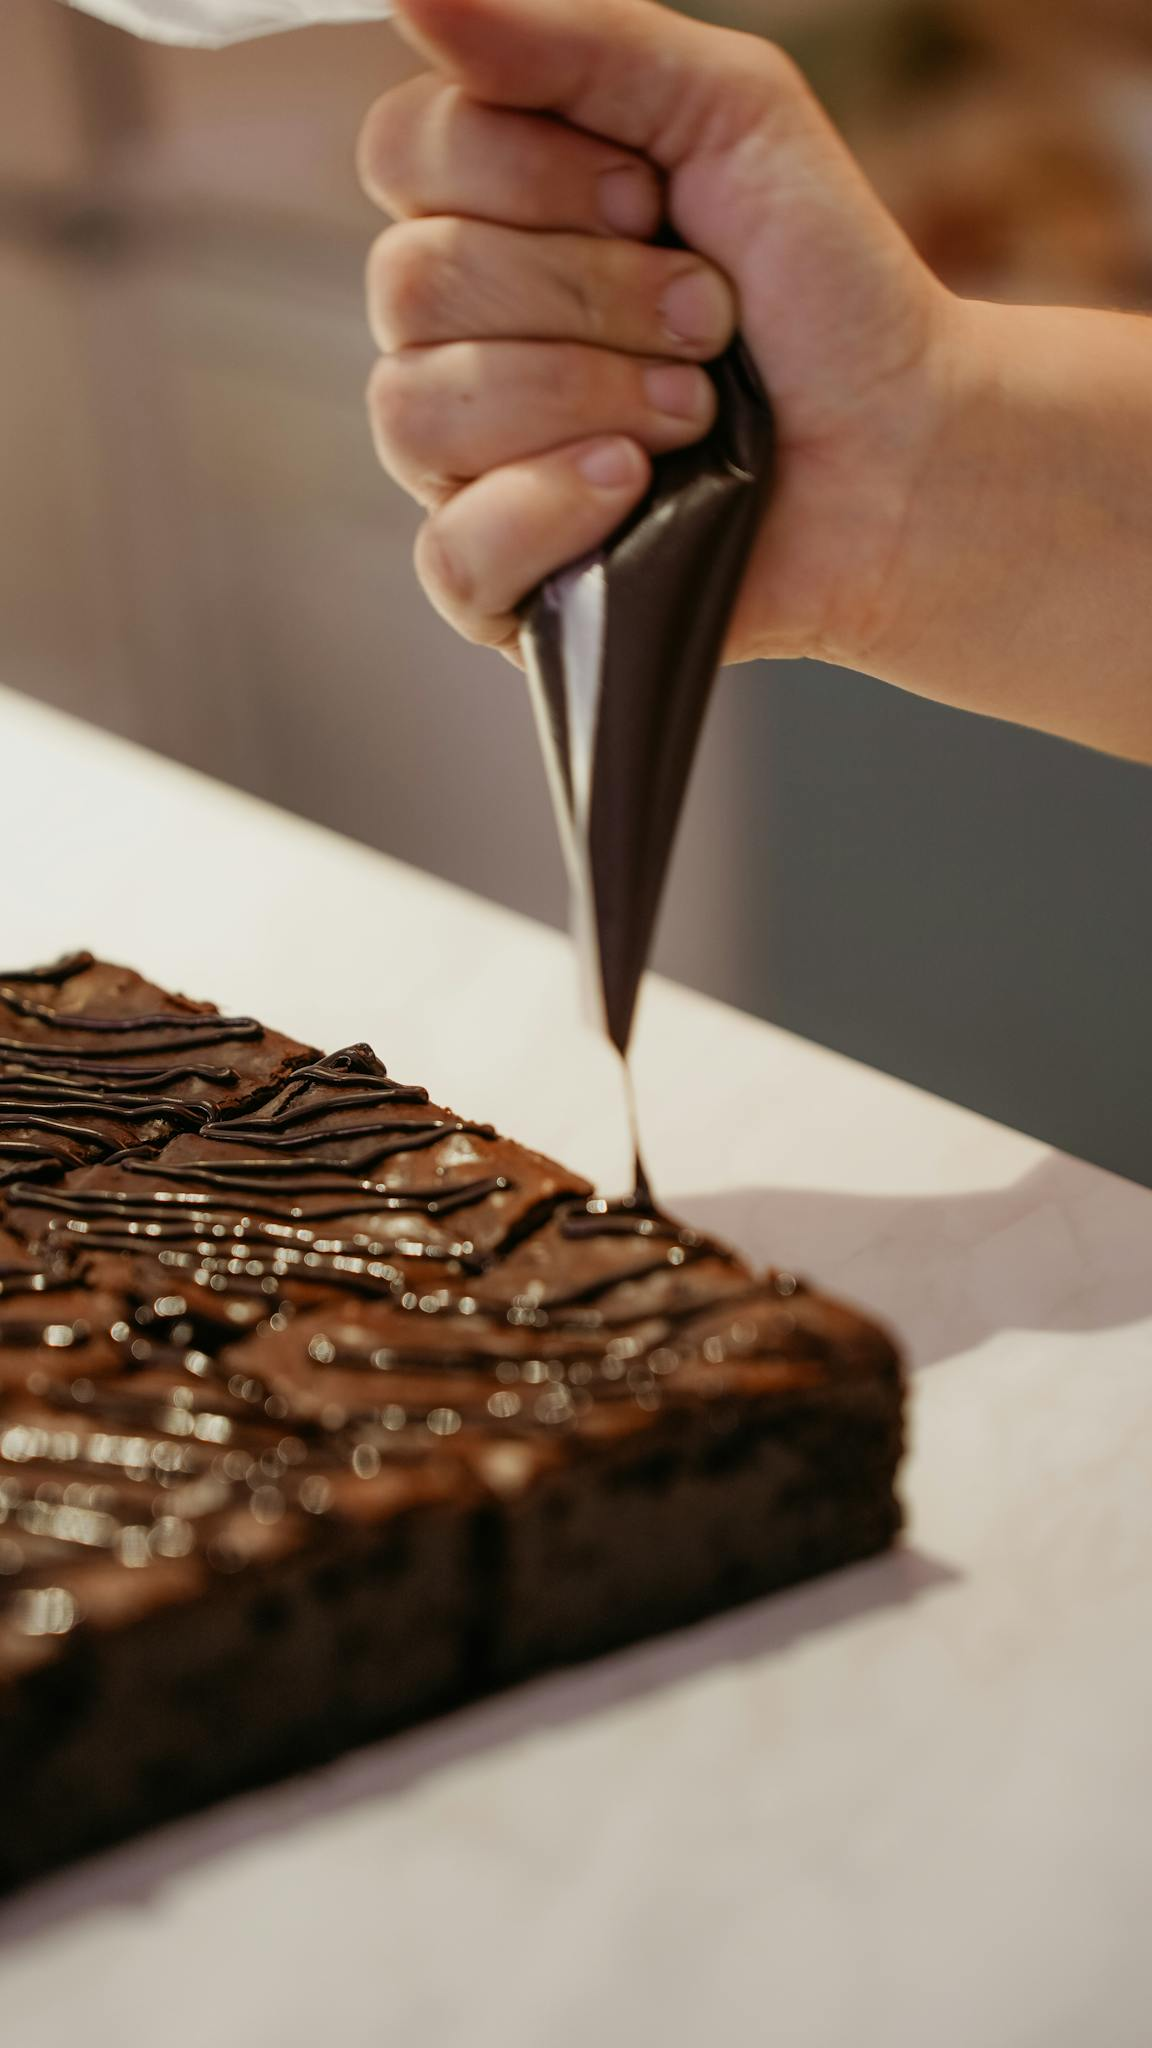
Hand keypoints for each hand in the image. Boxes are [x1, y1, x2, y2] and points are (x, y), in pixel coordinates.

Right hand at [358, 0, 946, 665]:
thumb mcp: (724, 110)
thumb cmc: (818, 286)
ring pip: (419, 413)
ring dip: (588, 394)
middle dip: (585, 293)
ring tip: (697, 415)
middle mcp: (456, 342)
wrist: (901, 451)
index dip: (526, 171)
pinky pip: (450, 551)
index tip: (654, 202)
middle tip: (708, 319)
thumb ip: (571, 43)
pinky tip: (635, 494)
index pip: (403, 156)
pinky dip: (547, 510)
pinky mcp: (500, 585)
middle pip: (410, 285)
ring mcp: (466, 470)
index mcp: (490, 219)